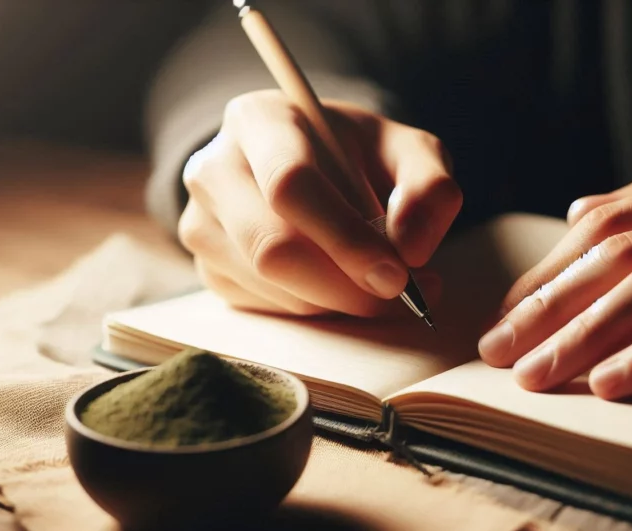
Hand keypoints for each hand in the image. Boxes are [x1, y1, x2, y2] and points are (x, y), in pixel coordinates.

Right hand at [178, 90, 460, 316]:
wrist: (314, 165)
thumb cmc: (359, 157)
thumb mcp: (410, 152)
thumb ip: (429, 188)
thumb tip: (412, 249)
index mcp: (259, 119)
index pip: (291, 185)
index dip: (345, 238)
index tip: (397, 274)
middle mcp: (214, 168)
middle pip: (271, 246)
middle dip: (345, 286)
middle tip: (401, 294)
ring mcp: (201, 222)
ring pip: (271, 286)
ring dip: (338, 300)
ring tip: (380, 281)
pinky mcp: (208, 268)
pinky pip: (267, 308)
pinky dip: (318, 309)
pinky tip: (341, 284)